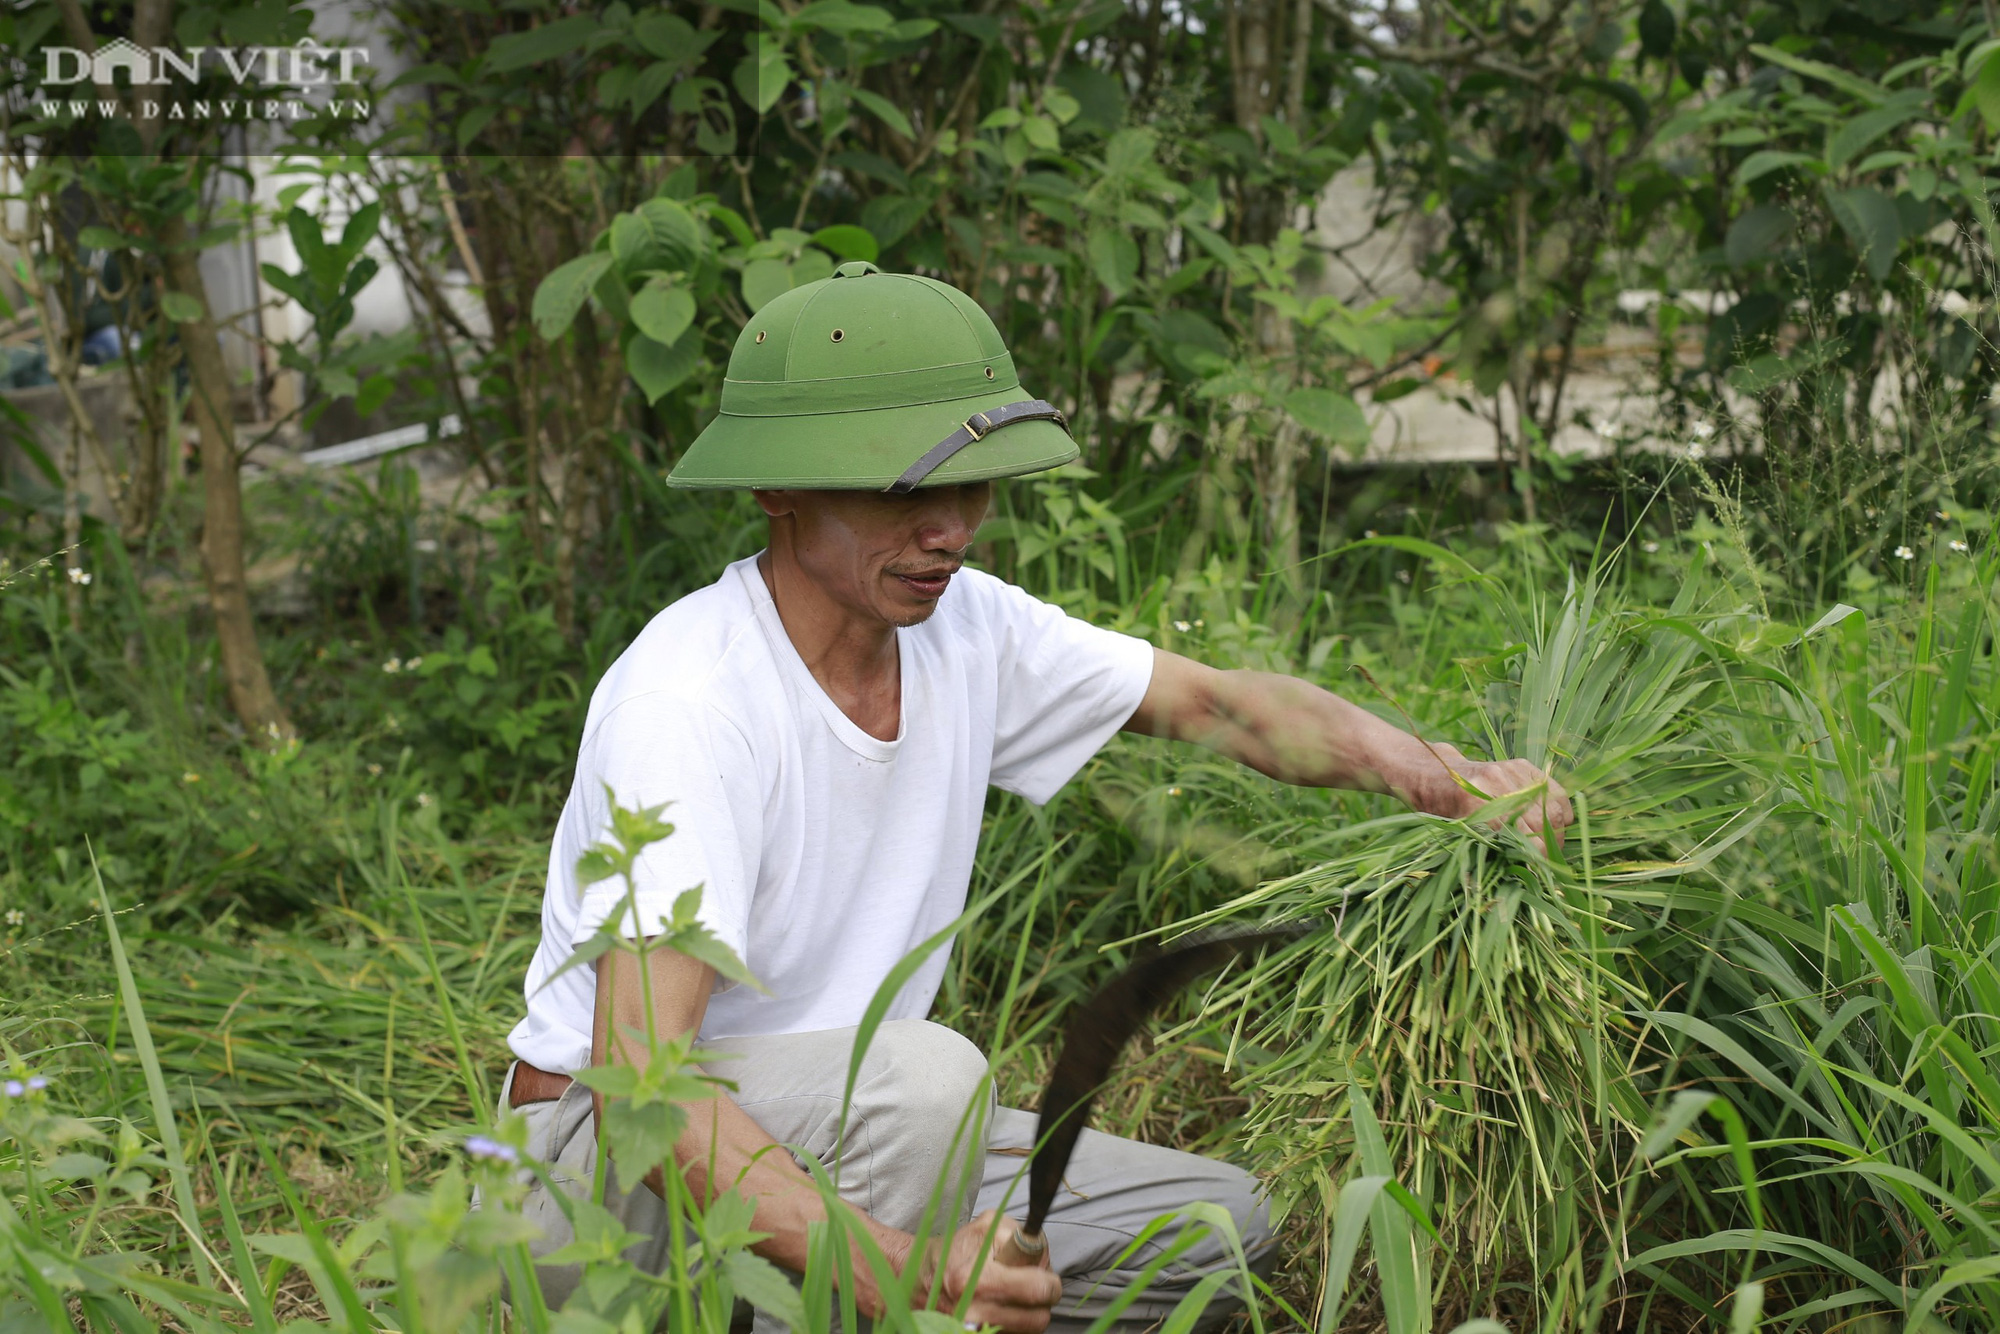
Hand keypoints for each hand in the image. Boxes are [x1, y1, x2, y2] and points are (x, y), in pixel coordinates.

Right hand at [909, 1210, 1061, 1332]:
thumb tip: (1042, 1253)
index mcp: (980, 1280)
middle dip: (1042, 1301)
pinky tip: (1004, 1308)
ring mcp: (976, 1331)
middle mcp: (977, 1312)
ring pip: (1029, 1330)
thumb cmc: (954, 1252)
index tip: (1046, 1276)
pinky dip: (1014, 1324)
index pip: (1039, 1290)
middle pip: (1039, 1318)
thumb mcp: (987, 1226)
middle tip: (1032, 1285)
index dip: (1050, 1282)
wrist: (921, 1278)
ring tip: (1014, 1295)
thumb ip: (1021, 1236)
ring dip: (1028, 1313)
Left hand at [1391, 741, 1573, 854]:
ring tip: (1554, 844)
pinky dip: (1561, 808)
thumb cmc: (1443, 811)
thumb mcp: (1456, 835)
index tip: (1542, 871)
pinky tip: (1560, 822)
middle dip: (1551, 845)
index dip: (1537, 856)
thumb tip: (1524, 873)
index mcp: (1475, 804)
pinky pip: (1554, 790)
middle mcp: (1495, 784)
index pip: (1520, 836)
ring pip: (1552, 806)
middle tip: (1551, 860)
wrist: (1439, 775)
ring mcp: (1510, 771)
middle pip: (1540, 821)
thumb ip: (1487, 850)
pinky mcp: (1521, 765)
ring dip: (1559, 829)